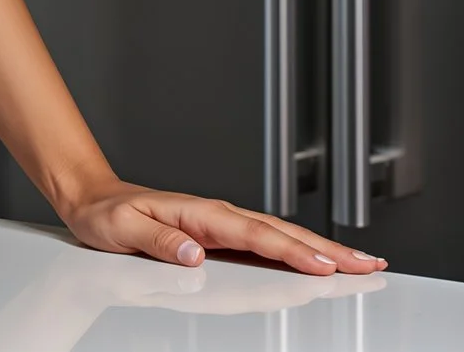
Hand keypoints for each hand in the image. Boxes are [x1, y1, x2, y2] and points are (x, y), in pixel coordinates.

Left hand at [59, 179, 387, 276]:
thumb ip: (159, 241)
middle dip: (329, 249)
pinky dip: (300, 252)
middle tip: (369, 265)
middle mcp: (219, 216)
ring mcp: (225, 225)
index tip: (325, 264)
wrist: (94, 199)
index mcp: (202, 214)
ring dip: (324, 249)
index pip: (257, 236)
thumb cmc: (107, 215)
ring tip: (362, 263)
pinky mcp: (223, 236)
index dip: (293, 251)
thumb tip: (194, 252)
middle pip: (283, 234)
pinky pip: (269, 244)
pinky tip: (321, 263)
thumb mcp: (123, 229)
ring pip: (283, 237)